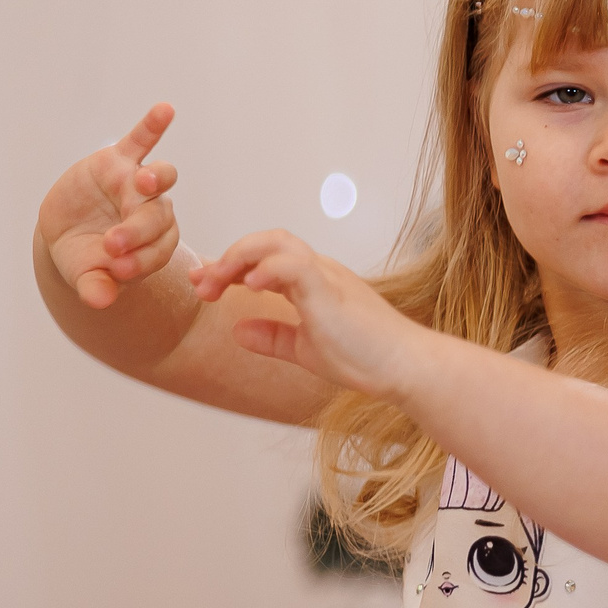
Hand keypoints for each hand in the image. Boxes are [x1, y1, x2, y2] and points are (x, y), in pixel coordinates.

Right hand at [40, 104, 182, 307]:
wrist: (69, 233)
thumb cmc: (86, 258)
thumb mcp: (85, 275)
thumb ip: (97, 287)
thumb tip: (99, 302)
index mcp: (155, 243)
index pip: (156, 252)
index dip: (140, 260)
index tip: (119, 272)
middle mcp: (153, 211)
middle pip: (154, 218)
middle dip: (135, 232)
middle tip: (112, 246)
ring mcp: (137, 184)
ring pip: (157, 180)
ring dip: (156, 179)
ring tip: (146, 182)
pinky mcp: (118, 160)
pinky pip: (140, 140)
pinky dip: (152, 125)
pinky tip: (165, 109)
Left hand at [188, 229, 426, 395]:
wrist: (404, 367)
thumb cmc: (366, 358)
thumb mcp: (306, 349)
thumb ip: (274, 337)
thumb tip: (238, 330)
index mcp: (314, 282)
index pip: (265, 257)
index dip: (229, 266)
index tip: (203, 284)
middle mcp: (319, 271)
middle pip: (266, 240)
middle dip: (227, 258)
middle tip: (203, 285)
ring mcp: (326, 277)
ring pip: (277, 242)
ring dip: (238, 257)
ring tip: (218, 282)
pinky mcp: (331, 290)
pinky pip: (293, 264)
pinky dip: (267, 269)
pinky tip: (250, 286)